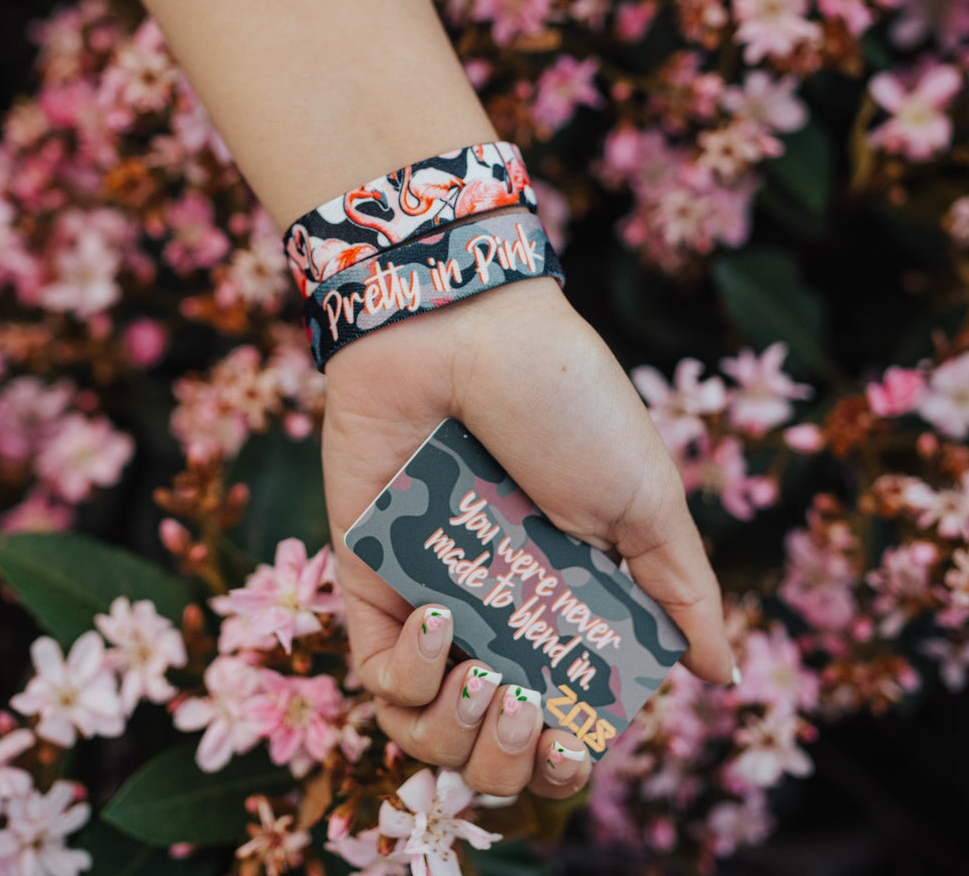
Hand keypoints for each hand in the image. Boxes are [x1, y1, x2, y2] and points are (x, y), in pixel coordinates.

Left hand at [321, 277, 733, 797]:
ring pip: (428, 727)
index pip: (568, 708)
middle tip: (528, 717)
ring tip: (487, 686)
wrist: (464, 332)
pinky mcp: (371, 580)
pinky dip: (405, 677)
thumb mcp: (646, 500)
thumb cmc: (567, 409)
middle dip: (510, 760)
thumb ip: (680, 591)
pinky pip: (375, 674)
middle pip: (494, 738)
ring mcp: (434, 596)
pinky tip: (438, 624)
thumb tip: (720, 672)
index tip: (574, 743)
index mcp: (571, 598)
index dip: (570, 750)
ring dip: (456, 737)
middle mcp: (500, 608)